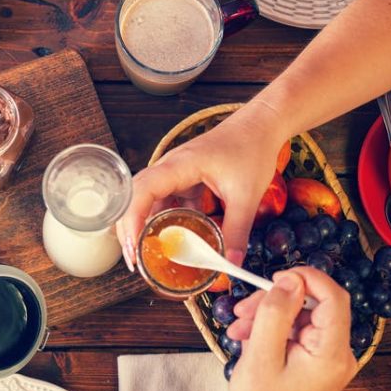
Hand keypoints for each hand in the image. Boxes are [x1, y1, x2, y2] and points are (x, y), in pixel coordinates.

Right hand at [115, 102, 289, 271]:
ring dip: (145, 226)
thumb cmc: (251, 149)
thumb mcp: (246, 196)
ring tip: (148, 255)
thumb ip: (237, 231)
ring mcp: (175, 173)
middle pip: (135, 197)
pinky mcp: (184, 179)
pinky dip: (165, 220)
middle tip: (136, 261)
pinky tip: (172, 239)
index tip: (135, 247)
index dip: (132, 220)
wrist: (261, 126)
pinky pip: (166, 201)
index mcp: (180, 165)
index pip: (142, 191)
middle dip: (129, 229)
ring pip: (148, 200)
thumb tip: (231, 264)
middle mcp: (170, 167)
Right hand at [226, 267, 357, 390]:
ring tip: (238, 328)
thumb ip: (276, 313)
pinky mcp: (316, 363)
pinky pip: (297, 333)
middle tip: (243, 308)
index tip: (275, 277)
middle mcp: (338, 355)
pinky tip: (247, 337)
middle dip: (276, 300)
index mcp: (332, 354)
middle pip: (313, 305)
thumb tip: (290, 280)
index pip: (334, 297)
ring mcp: (328, 359)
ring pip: (300, 317)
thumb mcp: (260, 355)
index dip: (306, 278)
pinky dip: (272, 330)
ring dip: (268, 315)